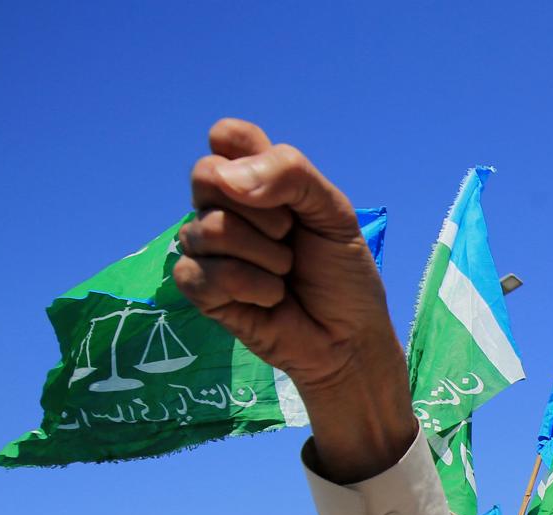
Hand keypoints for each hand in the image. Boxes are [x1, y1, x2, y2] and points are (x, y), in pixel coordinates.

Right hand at [176, 119, 412, 480]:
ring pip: (209, 228)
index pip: (226, 137)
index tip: (289, 194)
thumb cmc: (344, 275)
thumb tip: (229, 178)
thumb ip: (292, 176)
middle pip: (206, 175)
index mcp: (256, 179)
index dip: (251, 157)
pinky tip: (272, 298)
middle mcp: (224, 206)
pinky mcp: (201, 288)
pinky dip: (250, 286)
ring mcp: (208, 247)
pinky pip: (201, 272)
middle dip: (264, 212)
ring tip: (286, 273)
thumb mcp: (335, 214)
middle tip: (292, 237)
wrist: (351, 338)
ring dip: (266, 256)